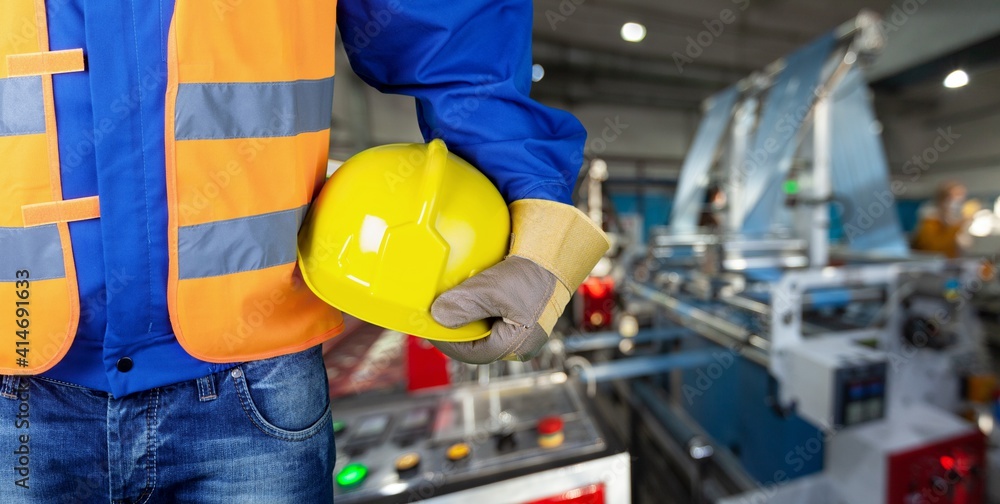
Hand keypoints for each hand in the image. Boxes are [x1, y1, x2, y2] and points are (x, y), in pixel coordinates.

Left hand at [430, 200, 609, 363]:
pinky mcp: (518, 311)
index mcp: (515, 346)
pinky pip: (491, 313)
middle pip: (476, 340)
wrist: (555, 252)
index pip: (471, 352)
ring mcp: (519, 327)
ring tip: (448, 300)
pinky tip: (465, 290)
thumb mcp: (493, 289)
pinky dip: (476, 303)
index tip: (429, 326)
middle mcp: (518, 342)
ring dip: (465, 313)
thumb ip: (464, 304)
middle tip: (436, 312)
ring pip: (483, 326)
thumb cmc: (531, 274)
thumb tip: (437, 316)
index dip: (447, 341)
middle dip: (455, 327)